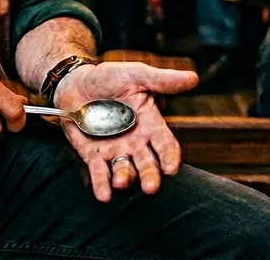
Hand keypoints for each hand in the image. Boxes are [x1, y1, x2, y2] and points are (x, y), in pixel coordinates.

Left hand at [54, 61, 197, 201]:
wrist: (76, 80)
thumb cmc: (109, 77)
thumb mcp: (135, 74)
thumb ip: (162, 80)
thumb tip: (193, 78)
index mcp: (150, 125)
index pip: (165, 146)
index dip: (169, 157)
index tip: (171, 168)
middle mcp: (136, 143)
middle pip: (147, 164)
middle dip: (149, 176)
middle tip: (150, 186)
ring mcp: (115, 150)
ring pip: (124, 170)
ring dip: (124, 178)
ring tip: (120, 183)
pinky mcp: (93, 154)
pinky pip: (99, 171)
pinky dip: (101, 183)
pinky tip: (103, 195)